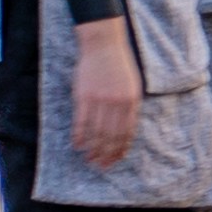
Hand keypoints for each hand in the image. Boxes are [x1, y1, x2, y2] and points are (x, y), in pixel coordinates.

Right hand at [70, 14, 142, 170]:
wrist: (104, 45)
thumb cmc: (120, 66)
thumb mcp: (133, 86)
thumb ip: (130, 107)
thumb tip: (126, 131)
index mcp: (132, 101)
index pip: (127, 132)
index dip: (121, 149)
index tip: (116, 160)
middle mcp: (117, 103)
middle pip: (111, 136)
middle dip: (107, 154)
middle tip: (101, 166)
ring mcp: (99, 99)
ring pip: (96, 132)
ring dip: (93, 149)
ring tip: (90, 159)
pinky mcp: (83, 96)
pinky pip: (81, 122)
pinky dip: (79, 136)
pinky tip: (77, 145)